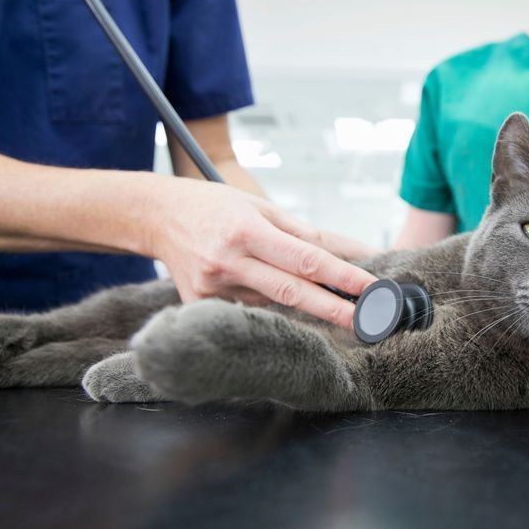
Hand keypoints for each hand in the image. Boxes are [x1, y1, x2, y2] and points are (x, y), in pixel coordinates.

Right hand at [145, 177, 378, 327]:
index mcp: (247, 232)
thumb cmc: (217, 208)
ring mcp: (212, 289)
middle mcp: (228, 262)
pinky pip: (248, 310)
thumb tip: (356, 251)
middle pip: (291, 292)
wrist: (157, 216)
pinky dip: (266, 305)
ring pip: (271, 303)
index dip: (342, 276)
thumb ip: (309, 234)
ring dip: (300, 303)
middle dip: (333, 309)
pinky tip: (260, 289)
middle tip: (367, 321)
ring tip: (316, 296)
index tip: (370, 288)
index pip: (305, 259)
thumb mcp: (263, 208)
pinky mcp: (200, 306)